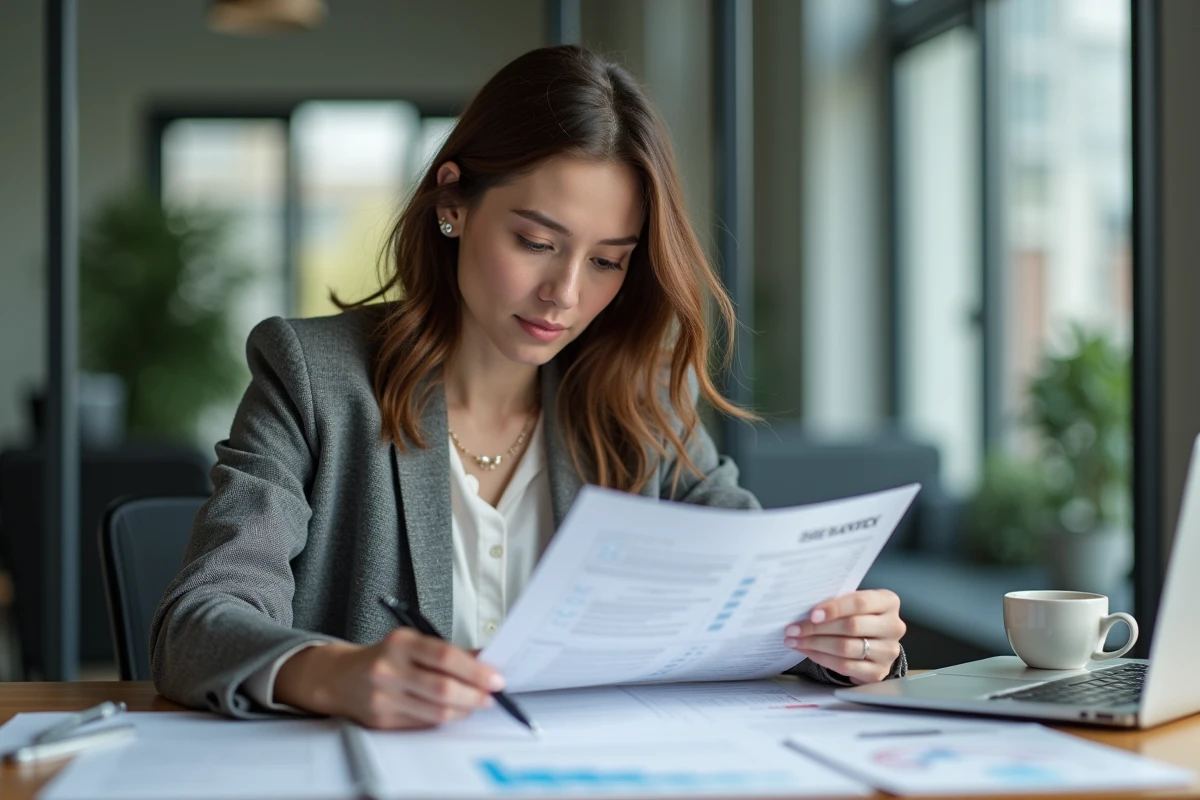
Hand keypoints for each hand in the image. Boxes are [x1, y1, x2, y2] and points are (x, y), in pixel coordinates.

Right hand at [274, 630, 502, 728]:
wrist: (340, 678)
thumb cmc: (384, 656)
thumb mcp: (413, 642)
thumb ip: (449, 651)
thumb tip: (487, 658)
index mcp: (400, 643)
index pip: (444, 656)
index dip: (475, 670)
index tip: (495, 678)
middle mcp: (389, 669)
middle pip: (442, 688)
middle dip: (475, 694)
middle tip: (491, 695)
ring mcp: (384, 697)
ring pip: (436, 711)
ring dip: (464, 709)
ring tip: (476, 702)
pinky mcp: (383, 721)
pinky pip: (424, 723)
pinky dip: (445, 718)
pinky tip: (454, 711)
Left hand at [783, 589, 905, 684]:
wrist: (874, 643)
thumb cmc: (858, 616)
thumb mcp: (853, 604)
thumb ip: (837, 603)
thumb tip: (803, 607)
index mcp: (888, 602)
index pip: (860, 603)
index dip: (834, 608)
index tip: (812, 614)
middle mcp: (893, 626)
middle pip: (851, 626)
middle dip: (817, 628)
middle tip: (793, 629)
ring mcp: (888, 651)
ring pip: (845, 648)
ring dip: (815, 644)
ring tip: (795, 640)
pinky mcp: (878, 672)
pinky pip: (845, 666)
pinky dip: (822, 658)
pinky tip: (808, 651)